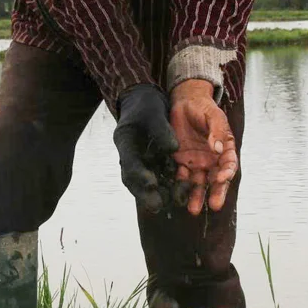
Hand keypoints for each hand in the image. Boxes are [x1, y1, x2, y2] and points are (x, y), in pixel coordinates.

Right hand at [113, 84, 177, 211]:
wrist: (144, 103)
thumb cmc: (146, 106)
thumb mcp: (153, 113)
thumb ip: (162, 131)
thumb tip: (173, 149)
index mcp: (125, 141)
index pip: (129, 162)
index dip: (139, 175)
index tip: (151, 184)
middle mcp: (131, 156)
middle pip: (134, 180)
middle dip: (146, 194)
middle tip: (158, 205)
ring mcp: (140, 161)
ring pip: (146, 183)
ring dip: (159, 194)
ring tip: (175, 200)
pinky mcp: (152, 164)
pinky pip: (159, 179)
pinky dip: (168, 187)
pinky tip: (183, 192)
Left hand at [170, 79, 236, 215]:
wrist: (185, 102)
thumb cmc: (204, 108)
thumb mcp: (213, 117)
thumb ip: (216, 131)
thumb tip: (217, 149)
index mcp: (224, 150)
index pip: (228, 165)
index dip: (227, 173)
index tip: (222, 179)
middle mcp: (211, 160)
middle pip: (215, 180)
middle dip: (215, 193)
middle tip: (214, 206)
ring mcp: (196, 162)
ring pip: (198, 183)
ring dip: (196, 196)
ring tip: (192, 210)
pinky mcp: (180, 160)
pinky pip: (180, 175)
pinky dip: (178, 183)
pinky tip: (175, 192)